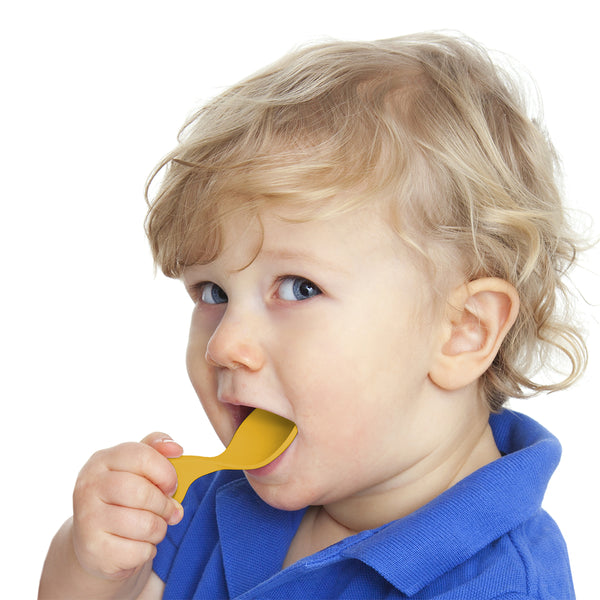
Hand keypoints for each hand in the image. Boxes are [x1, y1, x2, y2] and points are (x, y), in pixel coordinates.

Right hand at [71, 433, 183, 581]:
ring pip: (144, 524)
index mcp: (102, 460)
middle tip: (169, 511)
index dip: (166, 472)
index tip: (171, 485)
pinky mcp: (93, 550)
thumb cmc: (122, 497)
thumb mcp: (135, 467)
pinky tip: (139, 544)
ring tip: (155, 527)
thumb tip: (176, 449)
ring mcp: (87, 520)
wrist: (91, 540)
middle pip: (142, 493)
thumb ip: (157, 449)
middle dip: (164, 505)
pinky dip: (148, 550)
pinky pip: (139, 551)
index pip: (142, 456)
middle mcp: (88, 487)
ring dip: (160, 529)